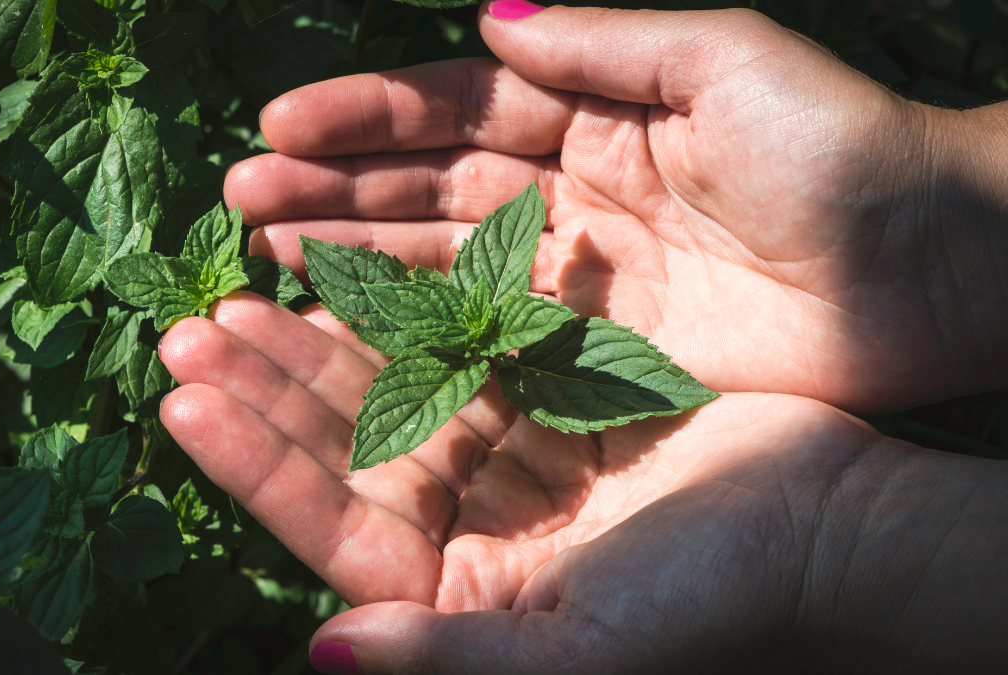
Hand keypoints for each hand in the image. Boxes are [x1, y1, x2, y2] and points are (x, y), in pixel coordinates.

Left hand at [159, 298, 1007, 672]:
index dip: (257, 471)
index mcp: (454, 597)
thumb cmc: (708, 599)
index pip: (332, 532)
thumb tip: (321, 655)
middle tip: (189, 331)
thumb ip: (446, 660)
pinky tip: (342, 276)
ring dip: (313, 347)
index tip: (185, 408)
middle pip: (341, 455)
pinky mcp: (535, 402)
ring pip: (381, 396)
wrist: (824, 524)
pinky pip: (447, 352)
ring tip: (242, 295)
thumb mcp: (574, 649)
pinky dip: (396, 316)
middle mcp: (461, 531)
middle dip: (264, 395)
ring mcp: (496, 460)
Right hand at [226, 4, 1007, 412]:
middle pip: (428, 184)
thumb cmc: (840, 150)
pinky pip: (489, 333)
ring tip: (268, 250)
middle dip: (335, 186)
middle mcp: (570, 188)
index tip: (279, 123)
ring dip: (355, 252)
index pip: (456, 107)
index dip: (367, 113)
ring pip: (442, 259)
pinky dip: (418, 327)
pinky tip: (349, 322)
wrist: (931, 271)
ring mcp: (577, 273)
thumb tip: (490, 17)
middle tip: (241, 197)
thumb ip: (607, 46)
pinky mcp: (594, 349)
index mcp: (595, 112)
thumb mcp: (724, 65)